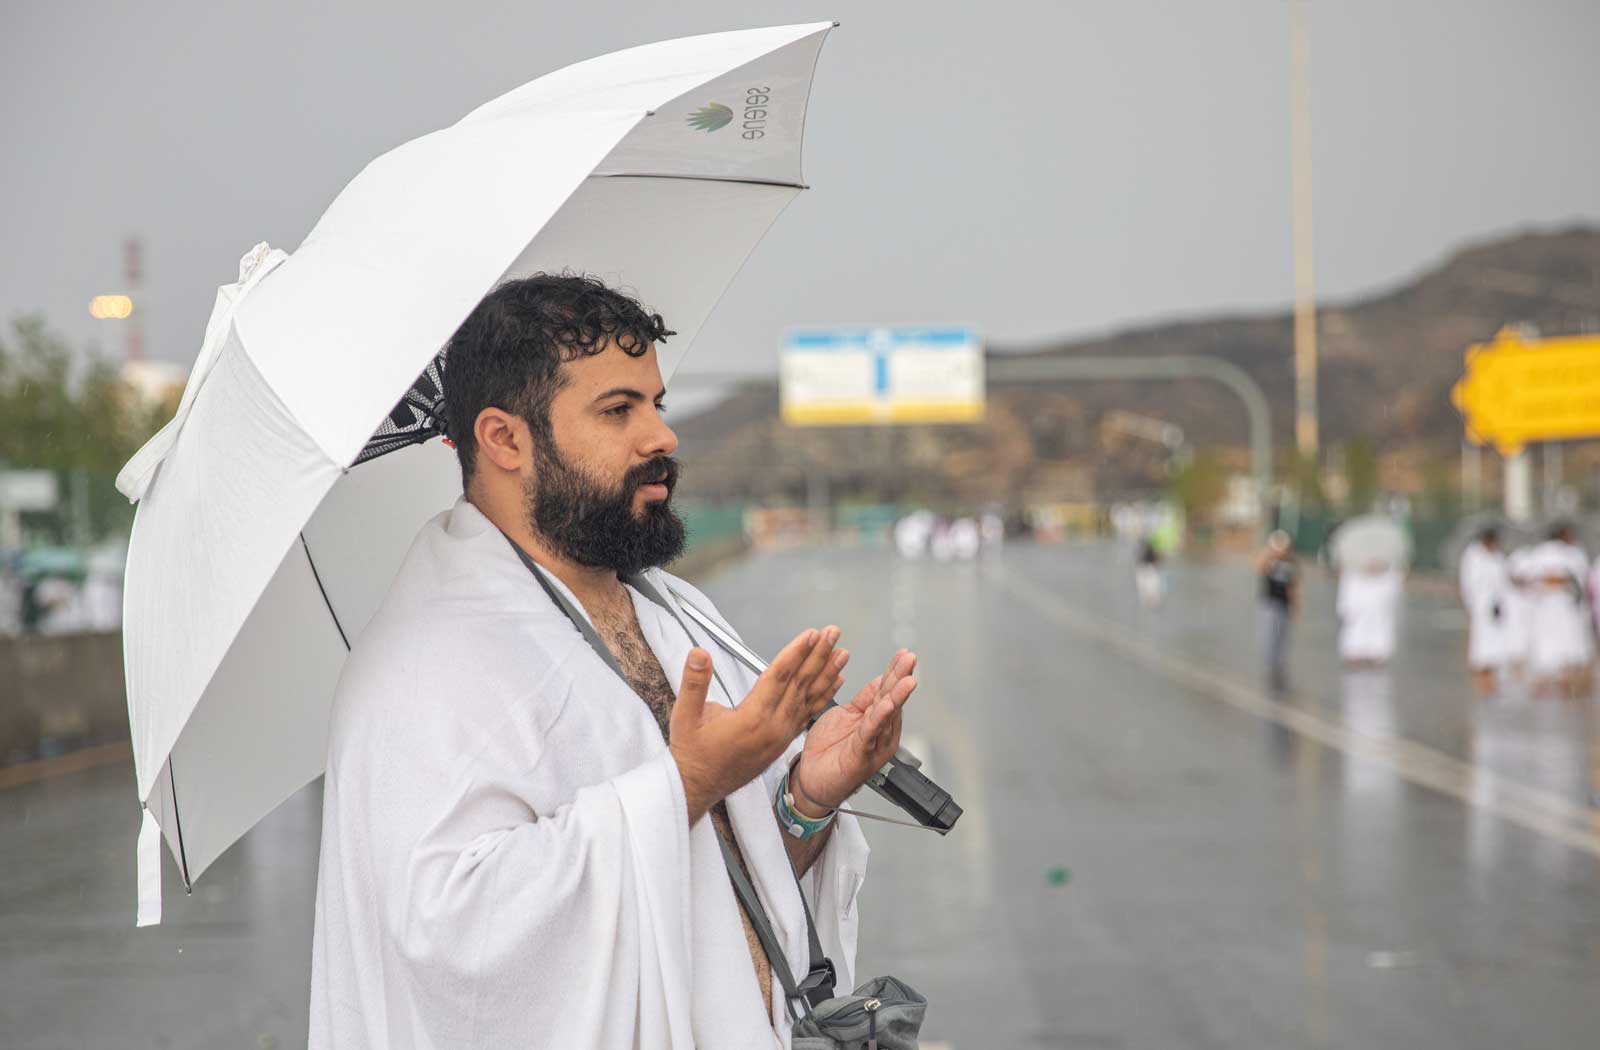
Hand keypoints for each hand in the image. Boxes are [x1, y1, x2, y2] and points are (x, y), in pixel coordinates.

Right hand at [669, 627, 848, 823]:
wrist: (698, 787)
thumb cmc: (692, 753)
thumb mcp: (685, 717)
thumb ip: (694, 683)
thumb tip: (698, 654)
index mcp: (751, 719)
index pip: (779, 678)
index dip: (796, 653)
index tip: (812, 635)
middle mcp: (772, 728)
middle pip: (800, 684)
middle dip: (818, 655)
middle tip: (833, 633)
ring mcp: (780, 737)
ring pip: (808, 699)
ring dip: (826, 674)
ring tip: (842, 653)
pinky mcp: (782, 742)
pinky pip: (808, 714)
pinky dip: (823, 696)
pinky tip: (835, 683)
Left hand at [792, 649, 917, 813]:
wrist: (811, 780)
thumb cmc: (828, 751)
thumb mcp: (846, 715)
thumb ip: (865, 700)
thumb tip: (881, 680)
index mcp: (876, 722)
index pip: (887, 691)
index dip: (895, 671)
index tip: (904, 653)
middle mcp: (880, 734)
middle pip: (892, 700)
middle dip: (901, 678)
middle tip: (911, 658)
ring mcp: (873, 746)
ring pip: (886, 715)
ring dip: (897, 696)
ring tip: (907, 680)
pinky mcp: (861, 756)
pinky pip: (870, 733)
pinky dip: (879, 718)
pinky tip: (886, 704)